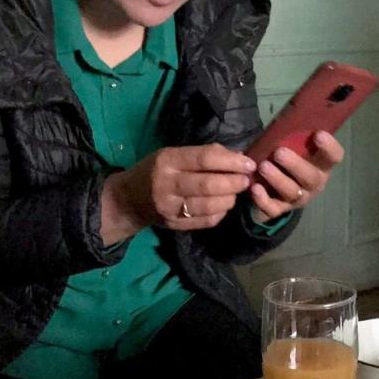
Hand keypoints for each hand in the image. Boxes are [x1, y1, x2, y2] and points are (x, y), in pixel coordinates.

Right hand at [102, 144, 254, 242]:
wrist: (129, 199)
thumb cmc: (155, 170)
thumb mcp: (172, 154)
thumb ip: (203, 154)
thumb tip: (237, 156)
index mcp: (167, 161)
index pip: (204, 159)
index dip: (231, 161)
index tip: (249, 163)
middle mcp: (167, 184)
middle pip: (208, 185)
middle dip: (233, 182)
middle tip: (246, 180)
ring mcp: (170, 208)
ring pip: (208, 205)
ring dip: (229, 199)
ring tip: (236, 192)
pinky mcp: (175, 225)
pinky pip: (205, 221)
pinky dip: (220, 213)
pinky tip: (224, 205)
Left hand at [250, 131, 344, 221]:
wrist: (271, 190)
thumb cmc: (284, 160)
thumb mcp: (291, 146)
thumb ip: (292, 135)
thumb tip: (289, 112)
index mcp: (321, 165)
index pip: (334, 157)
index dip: (329, 147)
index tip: (318, 134)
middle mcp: (314, 183)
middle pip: (311, 177)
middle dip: (296, 165)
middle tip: (279, 152)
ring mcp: (297, 199)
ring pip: (292, 192)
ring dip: (277, 179)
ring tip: (263, 167)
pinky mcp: (279, 210)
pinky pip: (273, 209)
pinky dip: (263, 199)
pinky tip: (254, 188)